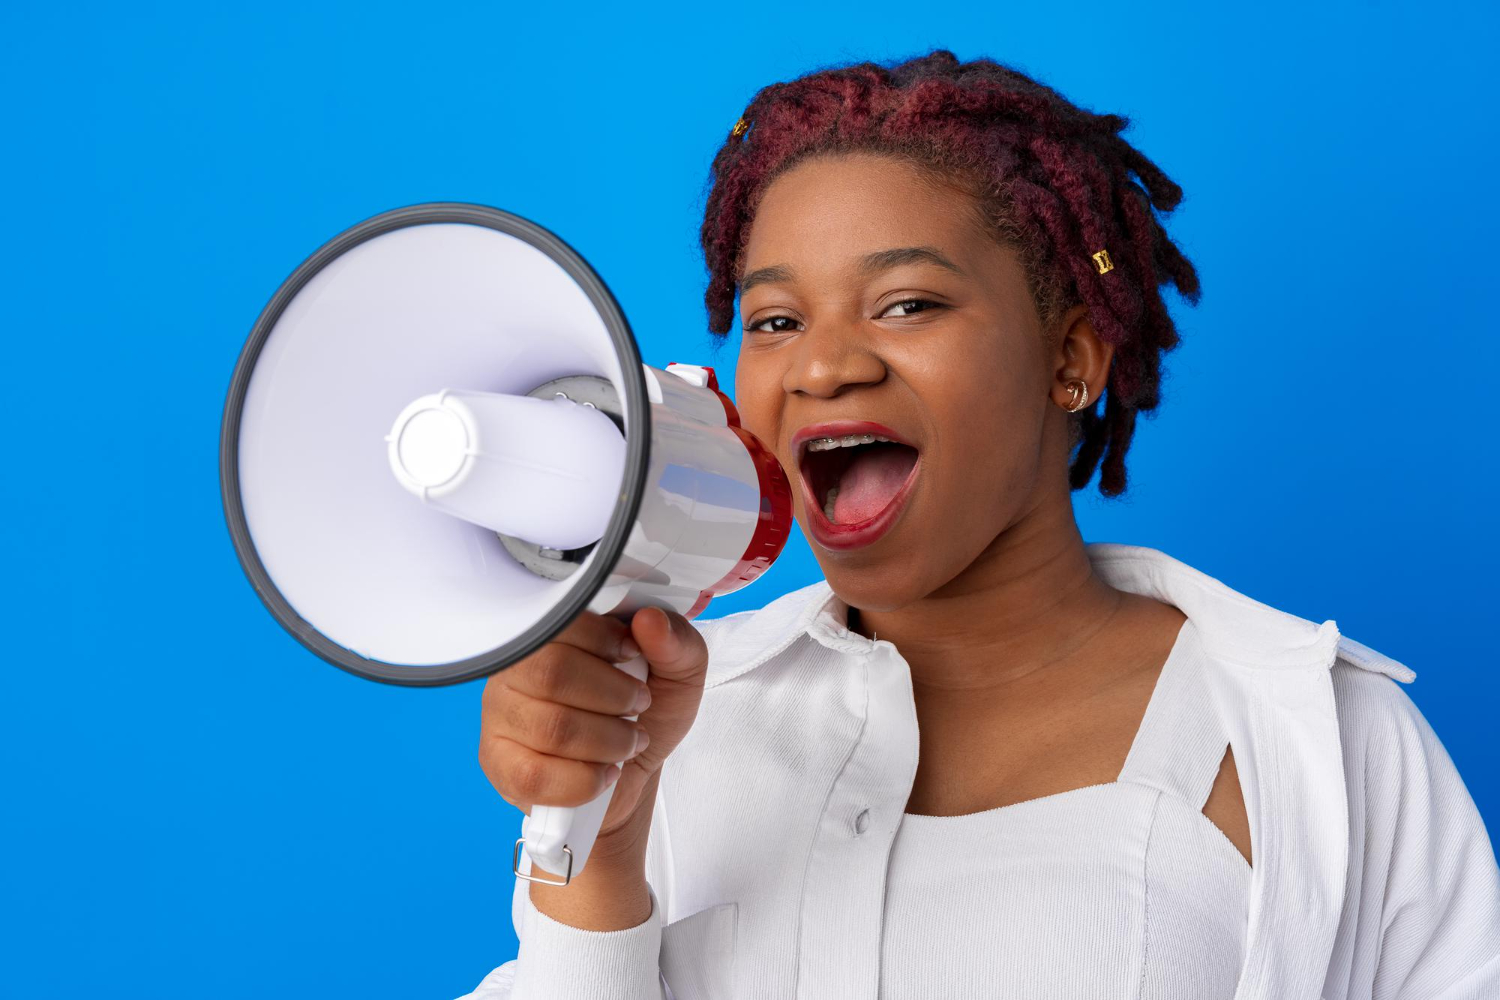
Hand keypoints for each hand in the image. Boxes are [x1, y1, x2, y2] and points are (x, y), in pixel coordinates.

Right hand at [478, 606, 709, 845]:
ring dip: (609, 740)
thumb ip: (675, 641)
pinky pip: (535, 776)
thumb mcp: (679, 671)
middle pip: (551, 673)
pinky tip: (605, 771)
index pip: (557, 621)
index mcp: (550, 633)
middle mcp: (512, 670)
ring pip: (551, 727)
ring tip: (629, 741)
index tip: (633, 655)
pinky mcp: (500, 766)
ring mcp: (500, 718)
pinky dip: (585, 779)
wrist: (634, 769)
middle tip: (638, 705)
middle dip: (613, 695)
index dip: (603, 640)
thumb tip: (650, 620)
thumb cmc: (647, 711)